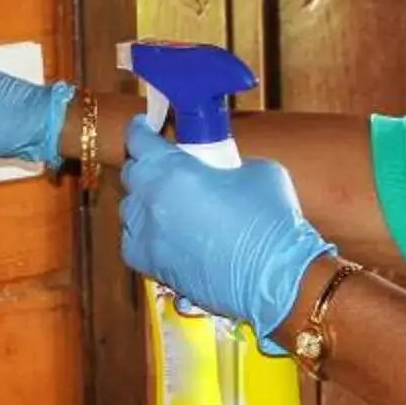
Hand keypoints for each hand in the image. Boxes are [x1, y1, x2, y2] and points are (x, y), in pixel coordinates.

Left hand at [120, 118, 333, 349]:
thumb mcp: (257, 170)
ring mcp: (147, 238)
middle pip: (132, 174)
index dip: (140, 129)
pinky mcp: (153, 269)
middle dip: (145, 165)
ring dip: (144, 201)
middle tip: (165, 164)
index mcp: (171, 171)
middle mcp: (150, 203)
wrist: (275, 278)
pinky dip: (145, 234)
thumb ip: (227, 164)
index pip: (138, 140)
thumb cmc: (270, 220)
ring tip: (168, 201)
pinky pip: (134, 242)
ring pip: (130, 210)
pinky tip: (167, 233)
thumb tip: (220, 171)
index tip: (145, 126)